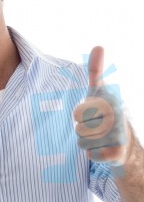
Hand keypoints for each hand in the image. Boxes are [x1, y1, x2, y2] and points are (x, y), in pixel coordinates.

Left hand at [73, 46, 130, 164]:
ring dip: (87, 142)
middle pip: (78, 129)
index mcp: (109, 101)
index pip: (76, 113)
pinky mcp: (116, 154)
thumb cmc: (105, 111)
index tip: (93, 112)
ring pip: (81, 143)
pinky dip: (93, 154)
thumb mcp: (99, 89)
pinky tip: (104, 148)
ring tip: (100, 137)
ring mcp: (117, 136)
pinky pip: (90, 155)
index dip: (80, 115)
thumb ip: (96, 70)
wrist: (124, 141)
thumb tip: (98, 45)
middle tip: (96, 127)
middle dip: (83, 130)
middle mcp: (115, 117)